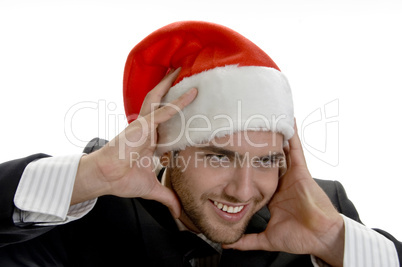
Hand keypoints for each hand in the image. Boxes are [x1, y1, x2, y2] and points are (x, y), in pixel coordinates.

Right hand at [72, 69, 196, 217]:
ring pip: (160, 99)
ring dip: (171, 84)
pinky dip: (177, 103)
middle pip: (161, 102)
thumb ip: (168, 198)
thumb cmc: (122, 180)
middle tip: (184, 75)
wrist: (105, 179)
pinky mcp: (142, 126)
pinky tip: (191, 94)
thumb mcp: (152, 188)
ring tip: (182, 69)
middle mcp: (147, 128)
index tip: (193, 106)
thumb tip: (180, 212)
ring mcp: (144, 125)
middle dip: (171, 88)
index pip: (167, 122)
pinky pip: (162, 112)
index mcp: (150, 140)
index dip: (179, 112)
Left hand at [223, 122, 344, 265]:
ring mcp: (291, 175)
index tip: (234, 155)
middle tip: (245, 130)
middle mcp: (281, 182)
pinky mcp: (301, 171)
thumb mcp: (267, 239)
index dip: (246, 166)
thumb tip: (227, 244)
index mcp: (272, 195)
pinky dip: (292, 136)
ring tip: (261, 119)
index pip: (256, 177)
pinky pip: (296, 149)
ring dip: (272, 136)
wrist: (321, 237)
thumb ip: (247, 241)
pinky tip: (287, 121)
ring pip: (279, 151)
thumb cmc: (300, 238)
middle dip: (257, 146)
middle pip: (266, 160)